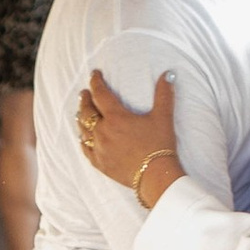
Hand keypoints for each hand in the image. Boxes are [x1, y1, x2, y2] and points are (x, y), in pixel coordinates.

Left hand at [79, 68, 177, 196]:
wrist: (154, 175)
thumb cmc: (159, 145)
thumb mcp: (163, 117)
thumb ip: (164, 93)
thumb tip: (168, 74)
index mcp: (116, 117)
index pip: (100, 94)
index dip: (95, 82)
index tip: (94, 74)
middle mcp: (103, 131)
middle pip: (86, 112)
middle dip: (85, 100)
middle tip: (84, 93)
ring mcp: (99, 148)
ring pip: (83, 130)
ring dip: (81, 118)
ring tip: (82, 112)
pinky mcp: (100, 163)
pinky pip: (85, 149)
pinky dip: (83, 140)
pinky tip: (83, 138)